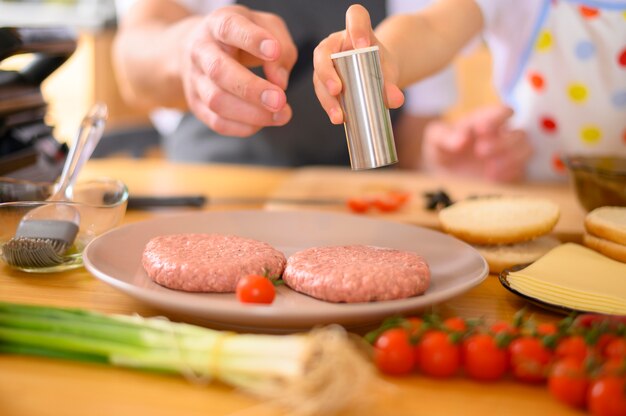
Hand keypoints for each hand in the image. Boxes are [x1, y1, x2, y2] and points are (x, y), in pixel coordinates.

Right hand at [180, 5, 297, 136]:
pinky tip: (262, 122)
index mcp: (219, 23)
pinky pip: (217, 122)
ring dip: (252, 113)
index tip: (274, 51)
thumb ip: (282, 49)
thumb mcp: (267, 29)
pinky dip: (243, 127)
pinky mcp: (196, 104)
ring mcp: (195, 78)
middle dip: (251, 89)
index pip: (230, 28)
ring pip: (217, 100)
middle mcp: (201, 50)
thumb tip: (280, 82)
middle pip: (219, 71)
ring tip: (281, 115)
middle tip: (280, 100)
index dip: (252, 39)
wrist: (204, 49)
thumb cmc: (243, 38)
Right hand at [313, 4, 403, 123]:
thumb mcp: (388, 72)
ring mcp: (326, 63)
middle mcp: (335, 44)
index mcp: (355, 30)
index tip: (363, 45)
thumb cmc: (380, 66)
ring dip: (327, 97)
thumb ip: (391, 84)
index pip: (355, 16)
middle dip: (327, 73)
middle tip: (337, 89)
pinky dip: (330, 106)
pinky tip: (338, 118)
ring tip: (339, 115)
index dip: (357, 27)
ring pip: (319, 77)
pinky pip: (322, 92)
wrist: (375, 75)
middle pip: (324, 53)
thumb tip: (396, 100)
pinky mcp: (323, 81)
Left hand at [422, 105, 532, 181]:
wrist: (442, 172)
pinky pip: (522, 171)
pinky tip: (491, 178)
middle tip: (480, 152)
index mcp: (486, 119)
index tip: (481, 129)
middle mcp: (501, 134)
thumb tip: (462, 139)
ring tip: (489, 169)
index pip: (504, 111)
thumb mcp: (435, 139)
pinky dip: (509, 174)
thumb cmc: (442, 148)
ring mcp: (508, 153)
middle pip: (520, 133)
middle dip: (503, 143)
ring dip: (511, 159)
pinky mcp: (509, 172)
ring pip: (527, 150)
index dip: (498, 118)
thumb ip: (445, 135)